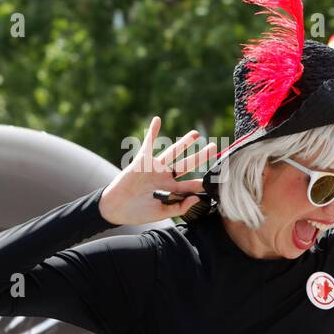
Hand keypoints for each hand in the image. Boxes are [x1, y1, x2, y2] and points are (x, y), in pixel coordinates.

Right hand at [99, 116, 214, 225]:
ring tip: (196, 134)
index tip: (218, 179)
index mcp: (171, 190)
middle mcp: (165, 177)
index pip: (191, 184)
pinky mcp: (141, 162)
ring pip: (172, 152)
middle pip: (187, 164)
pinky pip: (148, 144)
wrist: (115, 209)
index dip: (203, 183)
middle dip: (201, 156)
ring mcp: (154, 168)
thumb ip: (179, 207)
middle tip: (214, 148)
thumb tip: (197, 198)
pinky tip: (157, 120)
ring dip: (183, 142)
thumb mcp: (161, 213)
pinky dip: (152, 132)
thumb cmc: (137, 213)